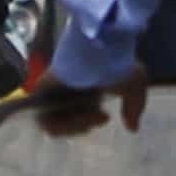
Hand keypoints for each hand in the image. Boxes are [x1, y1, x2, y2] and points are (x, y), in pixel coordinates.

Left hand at [26, 72, 143, 138]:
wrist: (100, 48)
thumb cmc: (118, 63)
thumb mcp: (134, 85)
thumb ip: (134, 107)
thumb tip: (133, 128)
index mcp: (85, 84)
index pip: (80, 111)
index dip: (91, 121)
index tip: (106, 116)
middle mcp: (68, 87)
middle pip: (67, 119)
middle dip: (83, 125)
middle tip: (100, 117)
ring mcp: (54, 88)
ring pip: (55, 121)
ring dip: (73, 127)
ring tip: (88, 120)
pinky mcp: (42, 90)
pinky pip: (43, 118)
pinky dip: (58, 126)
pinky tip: (75, 120)